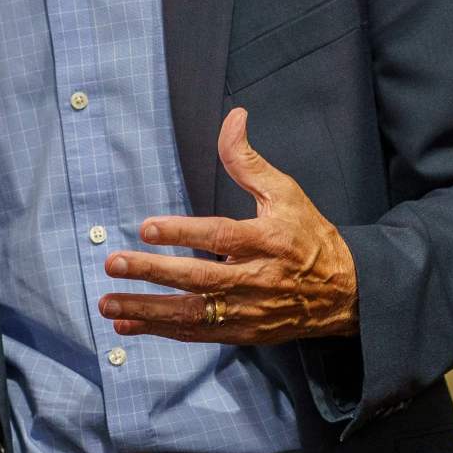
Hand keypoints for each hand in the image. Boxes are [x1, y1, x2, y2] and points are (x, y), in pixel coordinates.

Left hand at [98, 107, 357, 344]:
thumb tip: (233, 118)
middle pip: (198, 278)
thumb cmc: (309, 237)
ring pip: (192, 314)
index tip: (147, 227)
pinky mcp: (242, 333)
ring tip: (108, 303)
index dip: (183, 233)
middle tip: (114, 263)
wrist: (345, 293)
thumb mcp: (286, 192)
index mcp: (269, 241)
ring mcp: (248, 311)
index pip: (221, 236)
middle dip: (152, 272)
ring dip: (147, 310)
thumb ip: (249, 160)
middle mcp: (257, 279)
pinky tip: (127, 324)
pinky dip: (160, 331)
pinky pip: (196, 334)